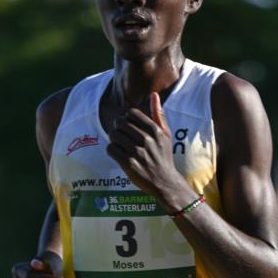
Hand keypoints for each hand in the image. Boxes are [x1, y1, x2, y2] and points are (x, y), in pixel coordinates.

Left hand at [106, 93, 190, 207]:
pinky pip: (111, 149)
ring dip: (113, 139)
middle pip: (120, 123)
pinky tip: (118, 154)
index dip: (126, 117)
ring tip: (119, 144)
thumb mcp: (166, 135)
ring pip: (114, 135)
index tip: (127, 125)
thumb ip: (159, 115)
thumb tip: (154, 95)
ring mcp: (137, 152)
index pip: (131, 113)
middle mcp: (146, 140)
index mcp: (155, 131)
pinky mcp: (128, 164)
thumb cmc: (164, 157)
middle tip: (120, 134)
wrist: (165, 182)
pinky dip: (112, 150)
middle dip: (117, 127)